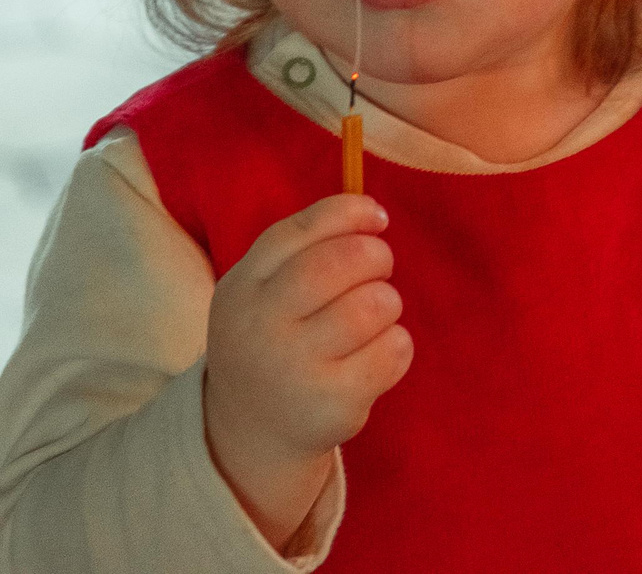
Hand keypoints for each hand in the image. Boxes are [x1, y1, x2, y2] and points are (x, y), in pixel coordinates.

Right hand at [202, 193, 412, 547]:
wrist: (254, 429)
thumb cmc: (275, 337)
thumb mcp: (264, 289)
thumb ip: (306, 246)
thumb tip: (374, 214)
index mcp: (243, 287)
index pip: (299, 231)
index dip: (349, 213)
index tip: (378, 217)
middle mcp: (262, 327)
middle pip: (339, 263)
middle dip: (375, 255)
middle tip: (379, 267)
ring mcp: (295, 370)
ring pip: (372, 306)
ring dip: (387, 302)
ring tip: (375, 314)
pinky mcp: (332, 404)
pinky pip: (392, 351)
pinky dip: (398, 344)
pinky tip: (378, 352)